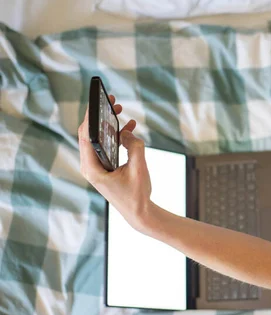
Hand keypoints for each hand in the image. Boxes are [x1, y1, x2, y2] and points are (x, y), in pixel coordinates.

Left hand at [78, 95, 153, 232]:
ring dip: (110, 126)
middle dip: (101, 117)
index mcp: (93, 168)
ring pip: (99, 139)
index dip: (90, 116)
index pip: (86, 136)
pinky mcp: (104, 167)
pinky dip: (117, 136)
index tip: (96, 101)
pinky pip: (108, 146)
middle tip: (112, 102)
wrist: (138, 212)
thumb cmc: (137, 194)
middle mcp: (91, 166)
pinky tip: (129, 128)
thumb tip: (127, 132)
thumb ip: (135, 146)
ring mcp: (97, 166)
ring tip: (121, 112)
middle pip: (90, 135)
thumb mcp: (139, 167)